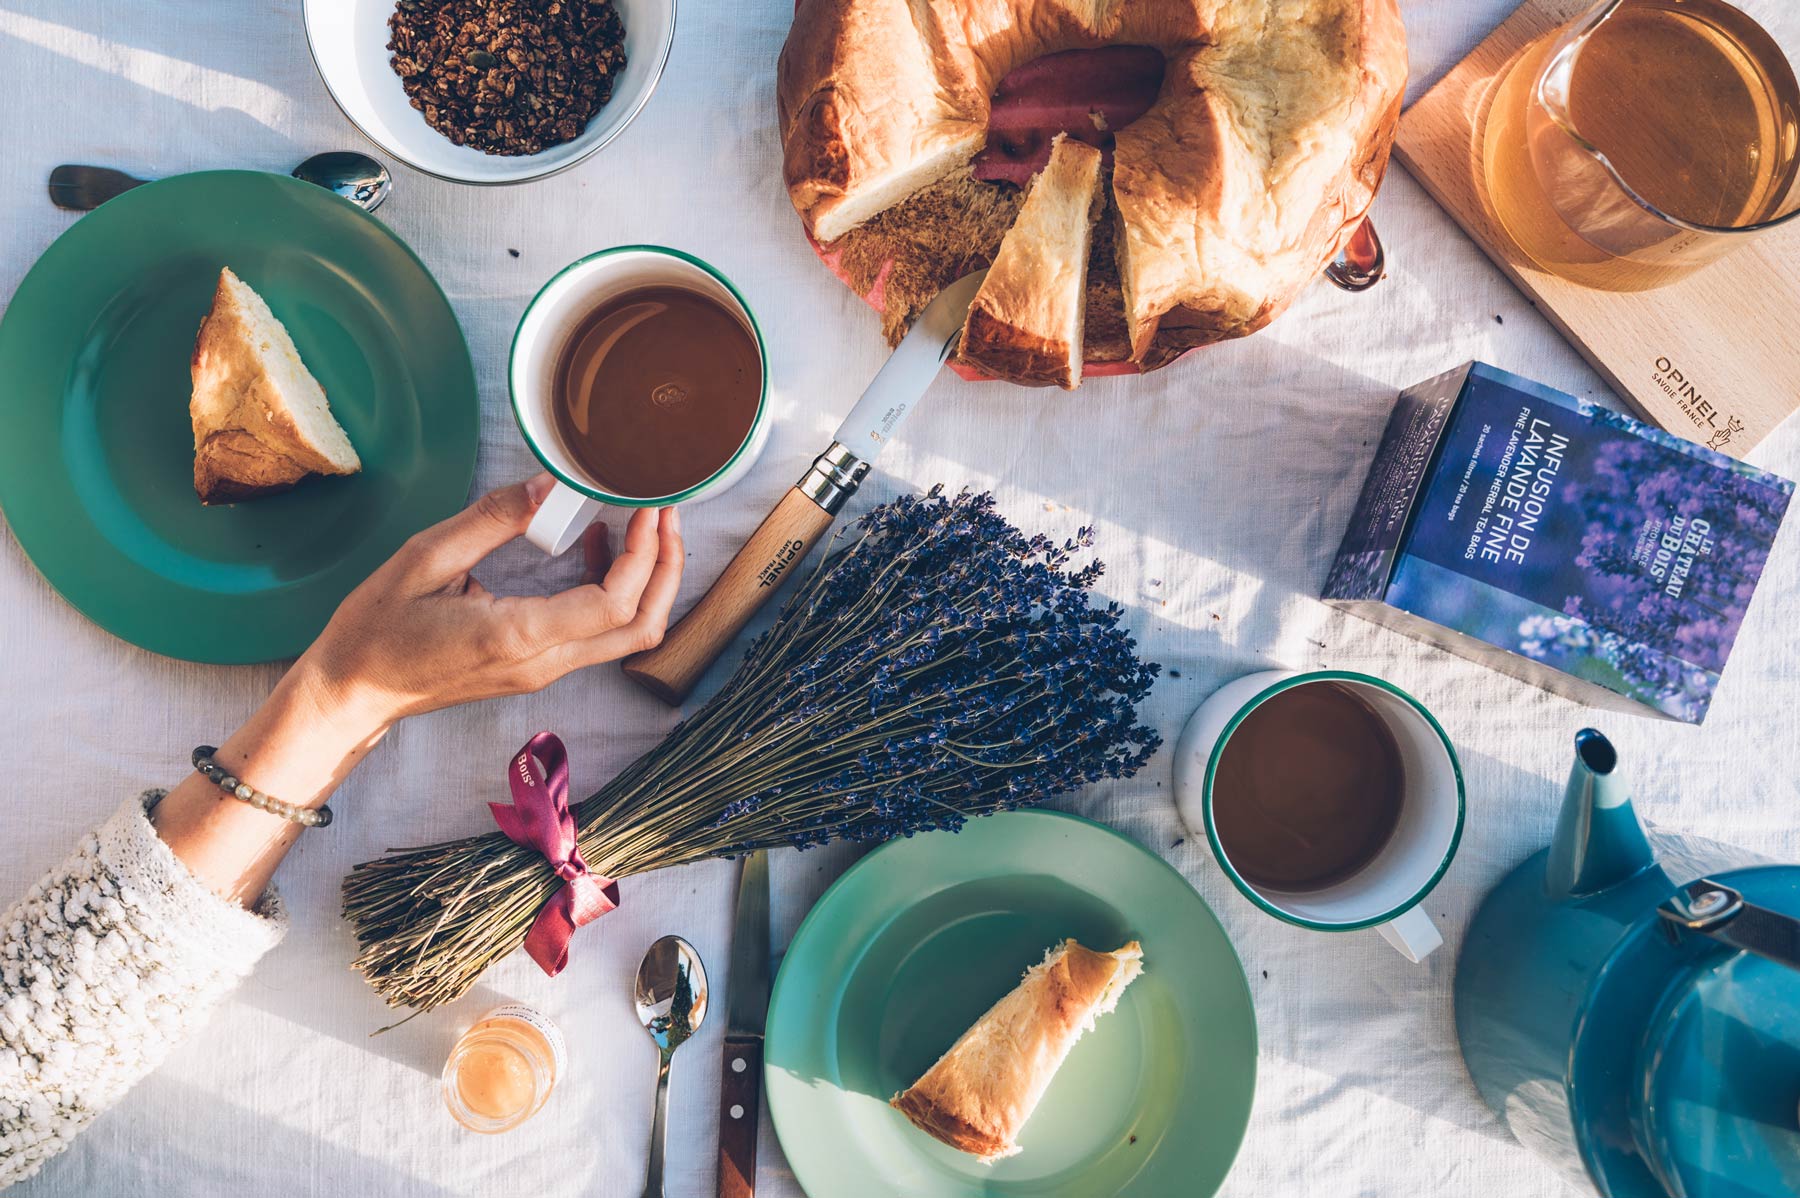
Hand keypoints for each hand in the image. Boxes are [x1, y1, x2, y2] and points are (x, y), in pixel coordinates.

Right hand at [299, 473, 683, 735]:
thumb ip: (491, 519)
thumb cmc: (377, 629)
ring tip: (640, 523)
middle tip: (663, 512)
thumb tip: (547, 483)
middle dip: (666, 568)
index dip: (643, 555)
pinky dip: (615, 592)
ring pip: (626, 635)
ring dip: (647, 581)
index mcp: (517, 637)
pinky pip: (597, 634)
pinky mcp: (538, 667)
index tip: (646, 508)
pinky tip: (593, 547)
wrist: (353, 693)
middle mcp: (542, 664)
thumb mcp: (424, 559)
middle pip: (641, 627)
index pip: (612, 604)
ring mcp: (543, 672)